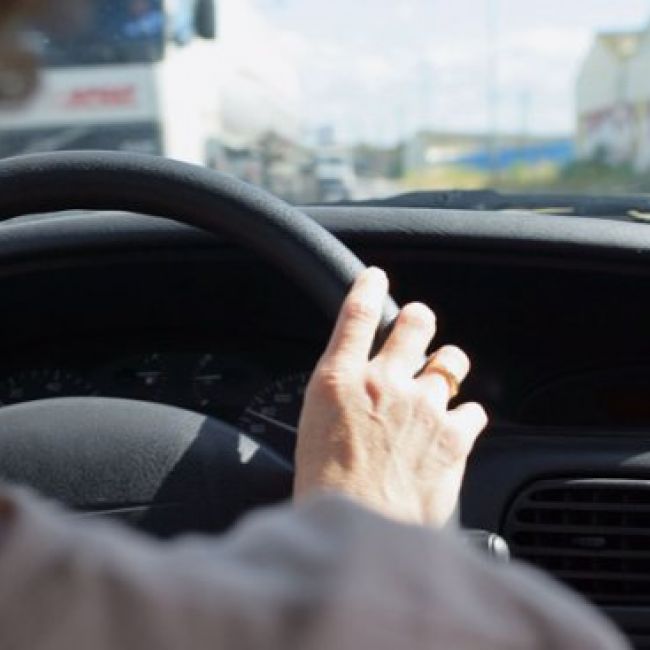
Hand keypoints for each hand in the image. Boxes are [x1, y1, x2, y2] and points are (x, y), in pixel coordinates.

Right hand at [294, 267, 486, 526]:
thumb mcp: (315, 429)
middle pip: (416, 322)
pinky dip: (465, 417)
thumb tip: (356, 385)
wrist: (362, 532)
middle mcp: (386, 383)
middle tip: (418, 326)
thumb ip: (340, 396)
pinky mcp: (454, 436)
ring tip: (441, 381)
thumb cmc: (327, 490)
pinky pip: (474, 410)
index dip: (367, 286)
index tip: (375, 277)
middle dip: (419, 319)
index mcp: (341, 380)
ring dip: (446, 367)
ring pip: (452, 361)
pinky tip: (453, 429)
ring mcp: (424, 407)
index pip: (357, 313)